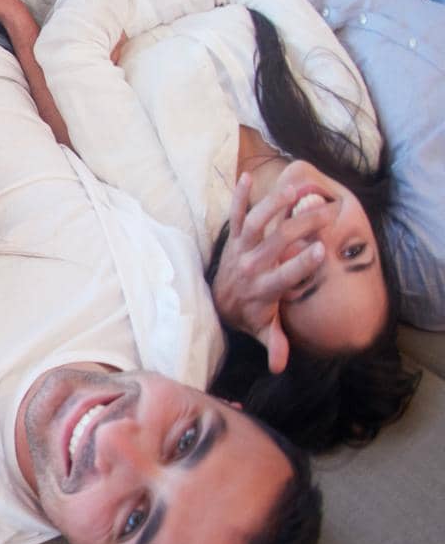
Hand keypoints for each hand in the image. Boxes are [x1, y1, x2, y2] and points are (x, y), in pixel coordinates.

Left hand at [211, 174, 334, 372]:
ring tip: (295, 189)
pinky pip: (235, 214)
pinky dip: (239, 196)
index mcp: (262, 288)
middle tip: (326, 212)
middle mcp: (250, 265)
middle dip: (300, 227)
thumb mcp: (262, 330)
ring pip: (255, 223)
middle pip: (276, 243)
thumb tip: (281, 366)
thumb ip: (274, 344)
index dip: (301, 264)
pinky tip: (248, 177)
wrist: (216, 302)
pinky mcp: (232, 238)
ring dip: (273, 205)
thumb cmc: (248, 313)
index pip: (284, 275)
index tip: (322, 251)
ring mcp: (240, 249)